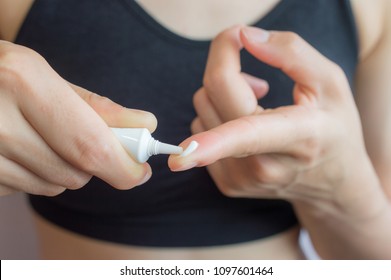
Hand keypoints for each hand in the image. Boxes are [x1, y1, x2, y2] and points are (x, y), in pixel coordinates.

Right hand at [0, 41, 155, 195]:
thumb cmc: (1, 76)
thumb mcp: (45, 76)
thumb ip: (96, 106)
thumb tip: (145, 124)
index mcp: (22, 80)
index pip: (89, 145)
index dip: (122, 167)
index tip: (139, 173)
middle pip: (73, 173)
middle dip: (91, 166)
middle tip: (84, 143)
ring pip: (50, 187)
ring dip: (59, 170)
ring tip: (39, 138)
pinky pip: (23, 190)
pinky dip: (31, 176)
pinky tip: (16, 150)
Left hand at [169, 26, 385, 217]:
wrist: (335, 182)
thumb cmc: (334, 127)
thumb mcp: (331, 82)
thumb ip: (291, 52)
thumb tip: (244, 37)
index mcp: (298, 137)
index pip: (248, 133)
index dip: (212, 141)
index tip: (179, 158)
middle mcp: (264, 165)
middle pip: (211, 96)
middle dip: (227, 68)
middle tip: (260, 83)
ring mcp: (242, 180)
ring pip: (200, 109)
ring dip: (223, 95)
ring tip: (256, 107)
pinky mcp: (228, 184)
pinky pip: (199, 129)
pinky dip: (217, 117)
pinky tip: (245, 125)